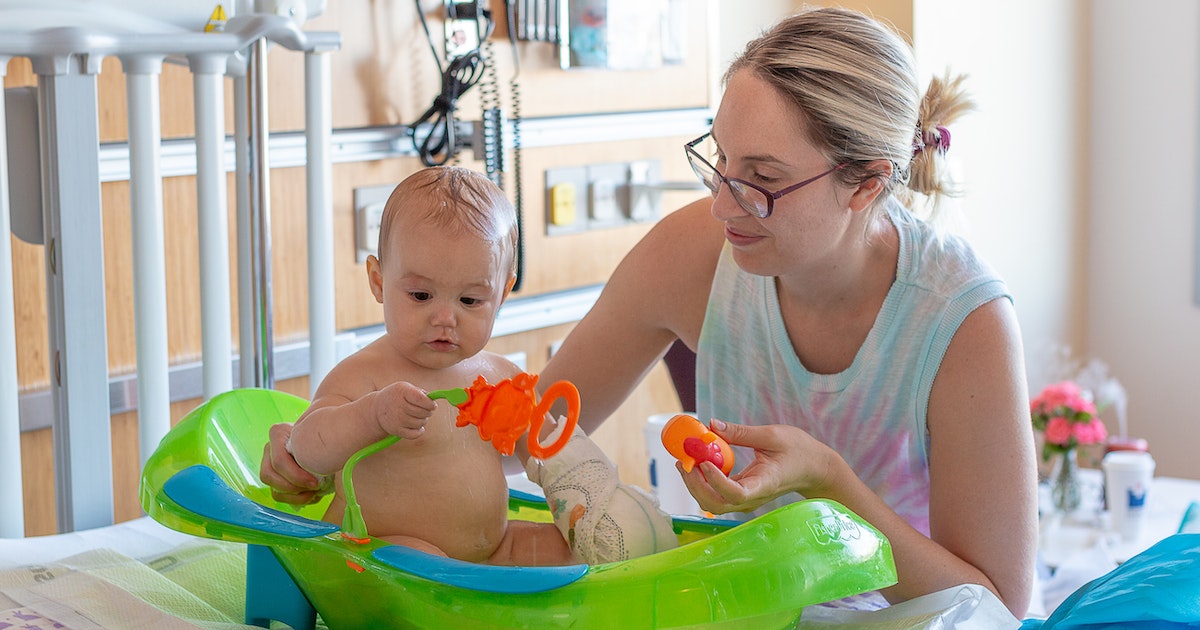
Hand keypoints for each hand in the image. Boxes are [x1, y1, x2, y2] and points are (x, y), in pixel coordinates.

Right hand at [260, 423, 324, 504]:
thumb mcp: (320, 438)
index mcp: (278, 433)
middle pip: (269, 476)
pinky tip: (312, 495)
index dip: (296, 476)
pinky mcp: (275, 480)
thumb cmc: (323, 437)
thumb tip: (325, 465)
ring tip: (314, 493)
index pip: (279, 461)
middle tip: (315, 488)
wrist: (324, 439)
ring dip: (295, 496)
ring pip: (273, 488)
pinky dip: (296, 499)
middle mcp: (270, 449)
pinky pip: (279, 496)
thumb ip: (318, 447)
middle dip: (294, 487)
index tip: (316, 483)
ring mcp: (269, 465)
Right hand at [372, 381, 437, 438]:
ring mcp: (397, 419)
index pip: (420, 399)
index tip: (433, 405)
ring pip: (420, 423)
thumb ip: (420, 393)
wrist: (377, 409)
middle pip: (423, 412)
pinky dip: (419, 431)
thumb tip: (433, 401)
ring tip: (418, 416)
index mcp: (402, 392)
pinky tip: (417, 426)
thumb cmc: (397, 397)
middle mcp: (399, 406)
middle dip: (428, 412)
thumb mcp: (406, 388)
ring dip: (423, 420)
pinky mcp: (396, 430)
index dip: (430, 404)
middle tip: (426, 410)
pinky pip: (415, 434)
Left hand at [678, 419, 836, 514]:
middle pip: (716, 503)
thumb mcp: (772, 435)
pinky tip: (697, 463)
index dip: (716, 481)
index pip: (736, 493)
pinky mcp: (742, 496)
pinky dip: (702, 482)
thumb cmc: (798, 451)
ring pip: (713, 503)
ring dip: (695, 485)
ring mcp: (746, 500)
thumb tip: (711, 424)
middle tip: (684, 460)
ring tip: (686, 461)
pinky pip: (717, 495)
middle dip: (695, 484)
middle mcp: (752, 498)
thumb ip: (740, 432)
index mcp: (764, 484)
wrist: (814, 469)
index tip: (703, 462)